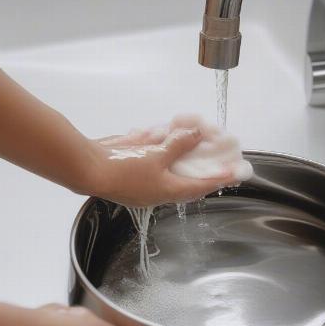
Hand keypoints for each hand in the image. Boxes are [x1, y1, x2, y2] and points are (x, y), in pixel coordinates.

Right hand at [90, 127, 237, 206]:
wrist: (89, 169)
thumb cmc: (123, 169)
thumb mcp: (157, 155)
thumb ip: (179, 145)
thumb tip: (196, 135)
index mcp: (168, 191)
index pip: (201, 187)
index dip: (219, 179)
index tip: (235, 174)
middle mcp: (159, 189)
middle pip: (188, 179)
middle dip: (202, 167)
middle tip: (219, 157)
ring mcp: (146, 181)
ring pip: (170, 167)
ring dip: (181, 153)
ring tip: (194, 139)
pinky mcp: (134, 170)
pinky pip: (153, 159)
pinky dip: (159, 147)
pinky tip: (161, 133)